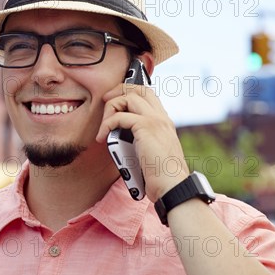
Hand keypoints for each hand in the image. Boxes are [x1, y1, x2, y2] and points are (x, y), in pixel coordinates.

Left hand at [95, 83, 189, 200]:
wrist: (172, 186)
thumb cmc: (160, 176)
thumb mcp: (151, 152)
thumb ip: (141, 140)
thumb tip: (120, 137)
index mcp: (164, 122)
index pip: (147, 95)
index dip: (129, 92)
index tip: (115, 101)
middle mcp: (161, 117)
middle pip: (138, 89)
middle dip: (118, 90)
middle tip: (105, 101)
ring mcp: (155, 120)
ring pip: (128, 97)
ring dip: (110, 108)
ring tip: (103, 127)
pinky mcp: (146, 127)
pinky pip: (120, 116)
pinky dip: (107, 124)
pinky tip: (102, 136)